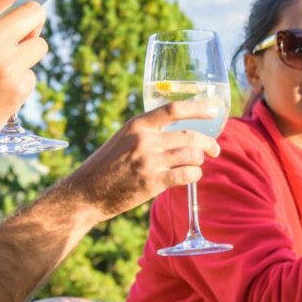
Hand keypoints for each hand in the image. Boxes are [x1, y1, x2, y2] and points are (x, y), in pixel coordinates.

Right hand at [51, 101, 222, 222]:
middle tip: (215, 149)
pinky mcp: (152, 182)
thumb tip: (177, 133)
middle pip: (189, 136)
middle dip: (208, 143)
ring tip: (197, 164)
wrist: (86, 192)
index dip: (197, 108)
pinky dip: (194, 175)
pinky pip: (186, 175)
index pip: (173, 109)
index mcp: (137, 125)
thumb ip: (147, 133)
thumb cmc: (106, 166)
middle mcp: (144, 140)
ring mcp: (149, 161)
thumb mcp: (123, 139)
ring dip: (199, 160)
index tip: (214, 110)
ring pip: (191, 156)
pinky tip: (192, 176)